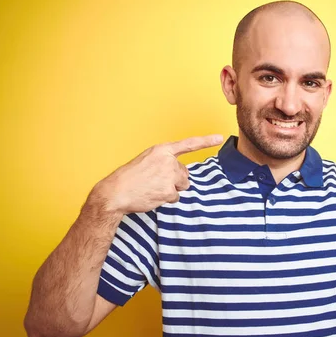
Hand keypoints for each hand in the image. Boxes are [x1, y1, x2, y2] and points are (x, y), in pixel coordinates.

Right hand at [92, 135, 223, 213]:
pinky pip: (175, 197)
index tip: (220, 137)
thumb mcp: (147, 161)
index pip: (188, 144)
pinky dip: (165, 199)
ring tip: (152, 188)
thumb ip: (165, 162)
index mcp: (162, 150)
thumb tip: (182, 174)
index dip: (206, 140)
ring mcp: (169, 175)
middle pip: (185, 173)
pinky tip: (152, 195)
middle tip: (155, 182)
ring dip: (171, 190)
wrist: (115, 192)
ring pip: (182, 186)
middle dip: (175, 180)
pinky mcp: (168, 190)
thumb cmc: (130, 177)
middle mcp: (167, 161)